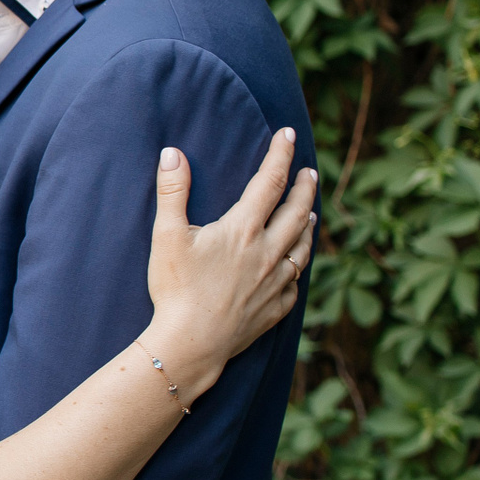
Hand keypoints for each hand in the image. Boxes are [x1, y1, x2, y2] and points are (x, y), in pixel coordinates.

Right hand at [145, 129, 317, 399]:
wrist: (192, 343)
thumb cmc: (175, 289)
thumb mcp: (166, 235)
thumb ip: (172, 192)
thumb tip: (172, 153)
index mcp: (244, 230)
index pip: (270, 182)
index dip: (281, 155)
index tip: (289, 135)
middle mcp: (268, 252)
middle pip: (297, 212)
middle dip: (305, 188)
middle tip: (311, 172)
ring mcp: (276, 282)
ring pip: (303, 246)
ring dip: (309, 225)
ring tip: (312, 213)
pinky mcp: (275, 309)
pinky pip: (295, 283)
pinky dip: (299, 267)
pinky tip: (295, 265)